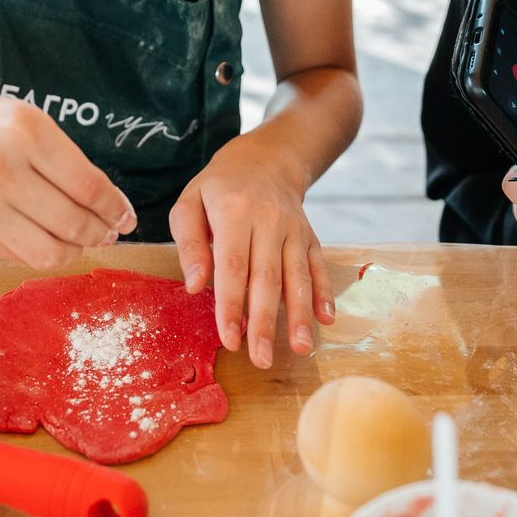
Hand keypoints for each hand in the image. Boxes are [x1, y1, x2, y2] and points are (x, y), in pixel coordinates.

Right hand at [0, 70, 136, 268]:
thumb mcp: (6, 109)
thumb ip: (48, 148)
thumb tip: (95, 192)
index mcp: (24, 127)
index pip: (89, 184)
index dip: (115, 206)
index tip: (125, 213)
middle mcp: (5, 167)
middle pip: (76, 221)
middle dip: (102, 231)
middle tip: (111, 230)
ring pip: (51, 250)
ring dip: (75, 249)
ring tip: (82, 240)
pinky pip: (19, 254)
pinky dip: (41, 253)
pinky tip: (47, 241)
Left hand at [171, 134, 333, 369]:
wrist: (265, 158)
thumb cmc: (219, 188)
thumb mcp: (190, 203)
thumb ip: (189, 244)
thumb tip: (196, 287)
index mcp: (234, 212)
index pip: (233, 266)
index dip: (232, 305)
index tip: (230, 339)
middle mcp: (269, 220)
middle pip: (267, 277)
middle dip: (266, 322)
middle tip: (261, 359)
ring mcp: (294, 229)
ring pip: (298, 275)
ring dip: (300, 314)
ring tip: (302, 349)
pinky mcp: (309, 236)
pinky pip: (319, 266)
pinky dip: (324, 293)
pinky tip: (327, 320)